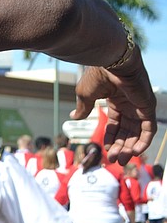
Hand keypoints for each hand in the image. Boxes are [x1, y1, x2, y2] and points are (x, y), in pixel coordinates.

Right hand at [71, 49, 155, 164]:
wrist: (111, 62)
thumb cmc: (97, 75)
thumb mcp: (85, 95)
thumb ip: (83, 108)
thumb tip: (74, 117)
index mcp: (116, 101)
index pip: (115, 124)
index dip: (110, 138)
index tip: (105, 150)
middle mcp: (129, 105)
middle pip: (127, 131)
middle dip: (121, 147)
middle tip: (115, 161)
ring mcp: (139, 106)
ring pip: (138, 133)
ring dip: (131, 148)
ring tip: (122, 160)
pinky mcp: (148, 107)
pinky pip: (149, 128)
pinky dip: (143, 141)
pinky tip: (135, 151)